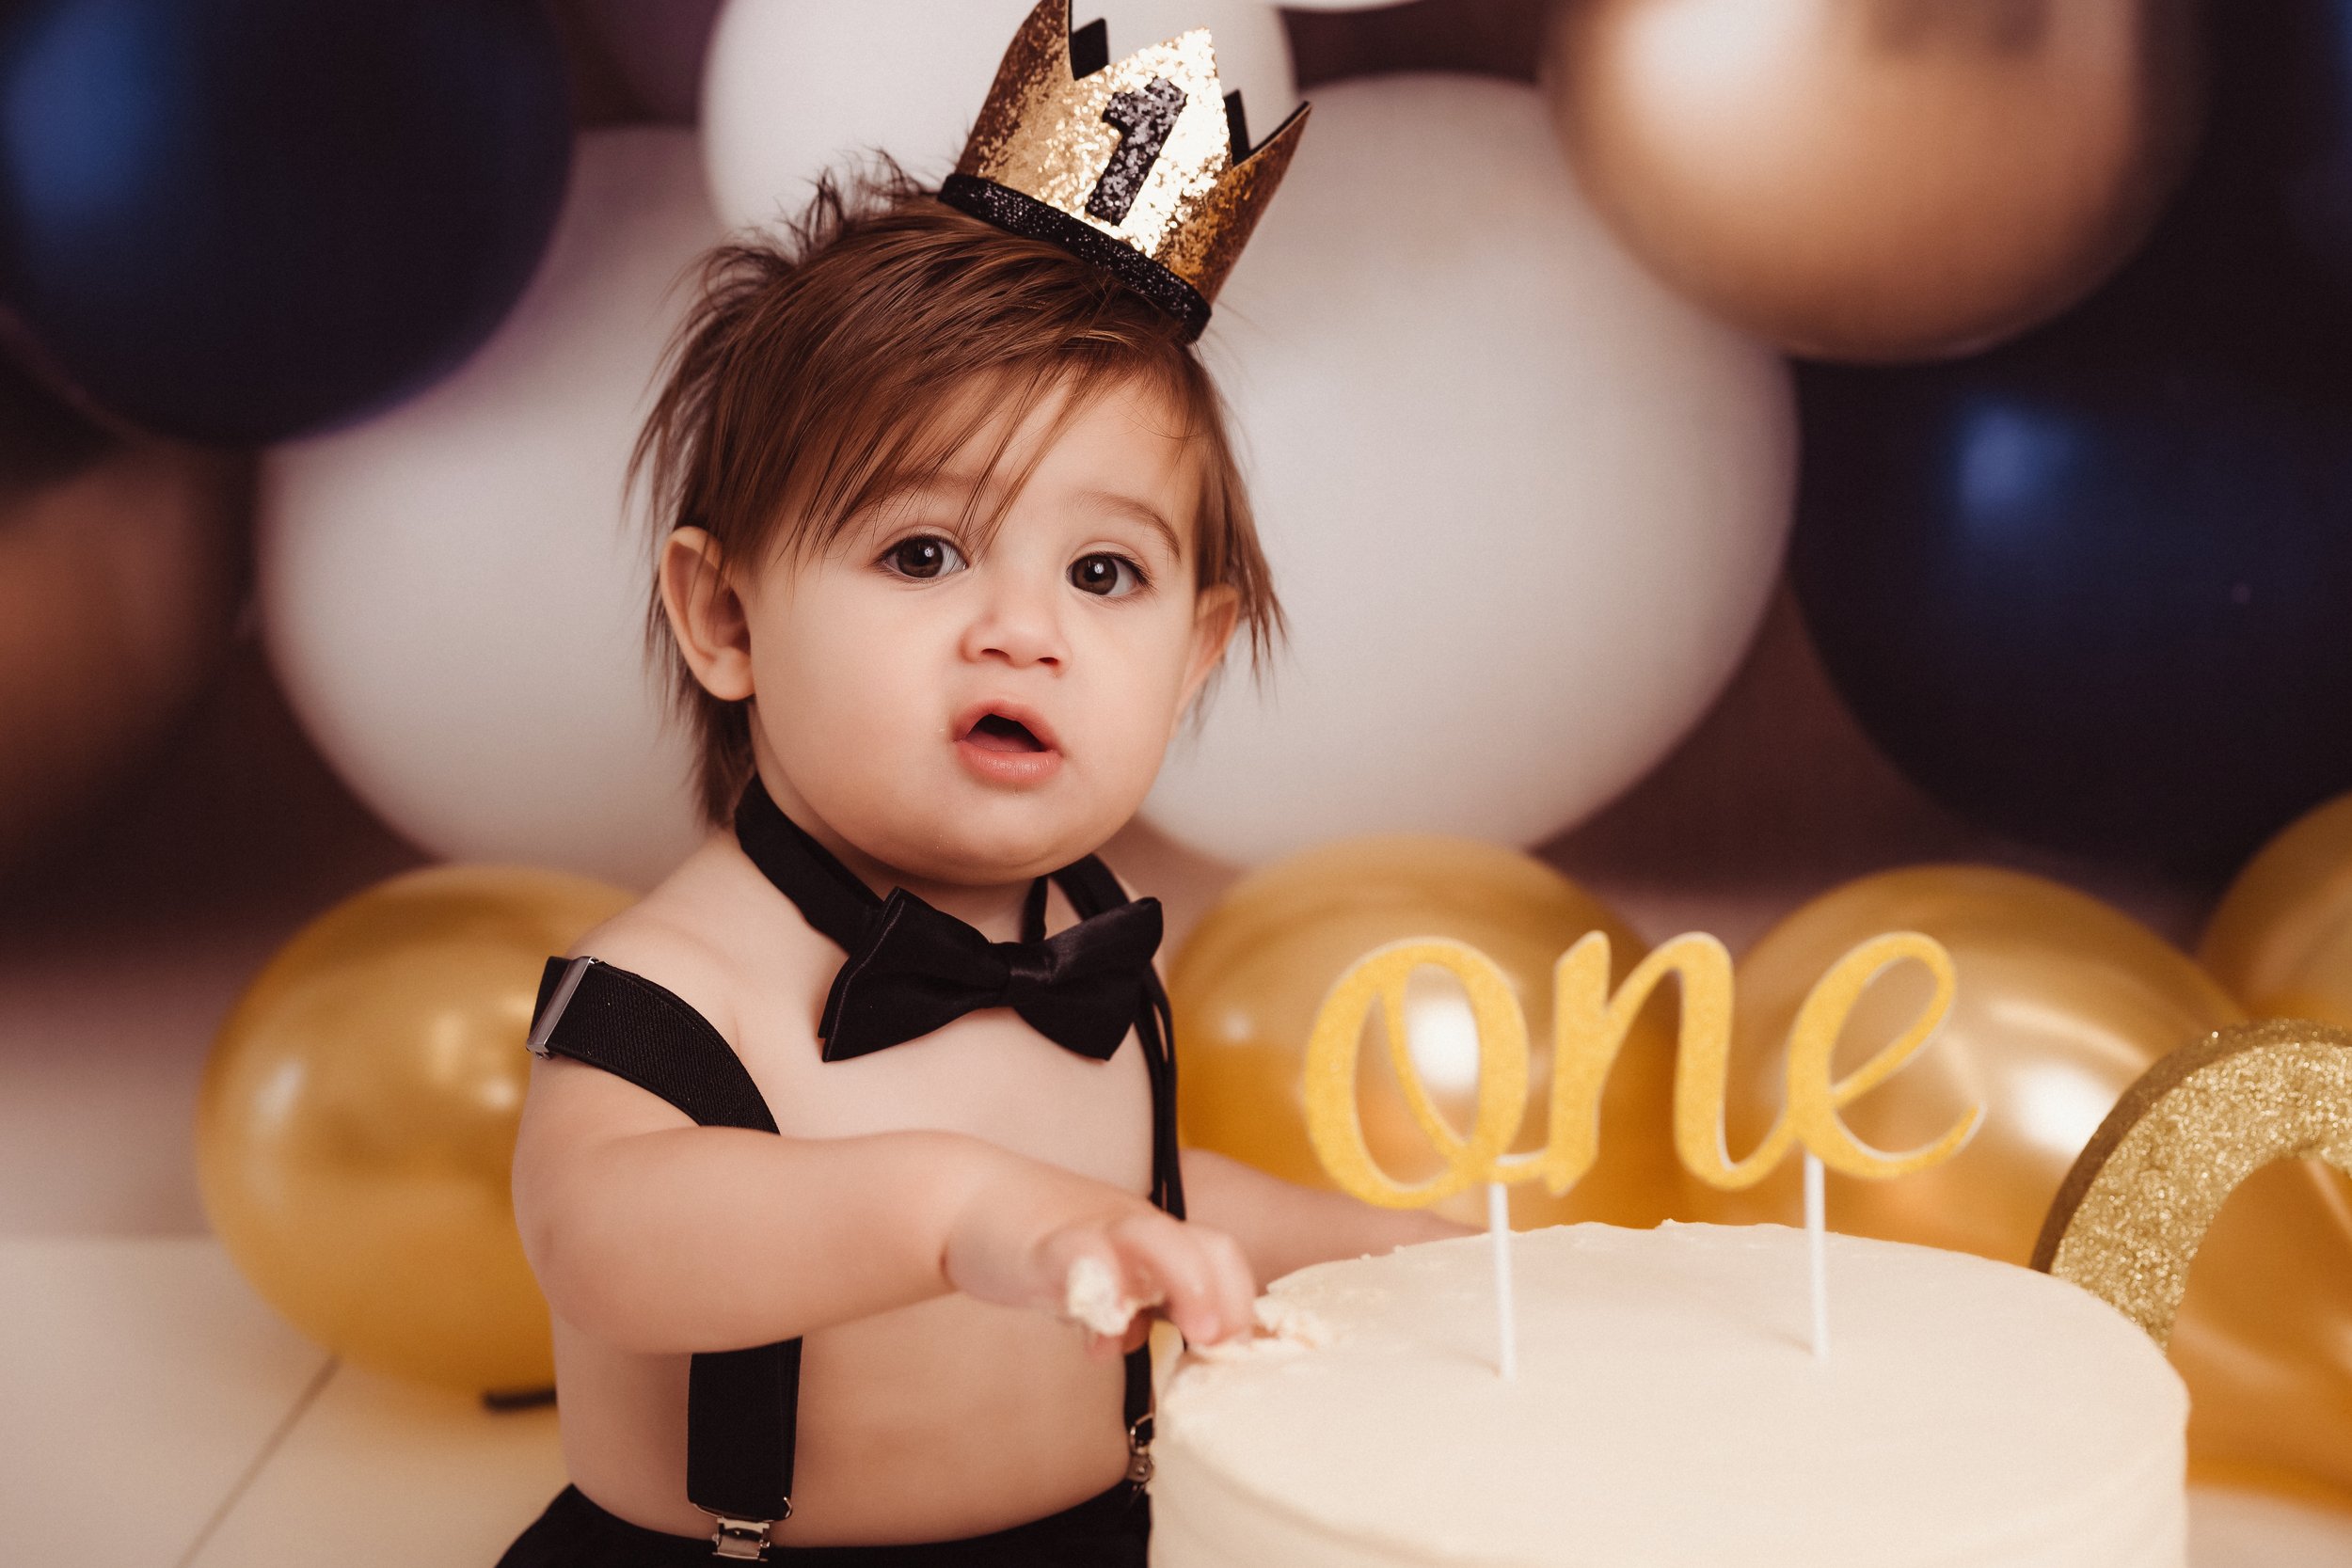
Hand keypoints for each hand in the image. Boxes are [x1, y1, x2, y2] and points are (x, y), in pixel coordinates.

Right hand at [941, 1151, 1256, 1347]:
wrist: (964, 1197)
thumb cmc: (1033, 1237)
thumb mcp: (1092, 1278)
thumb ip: (1120, 1308)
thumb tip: (1132, 1341)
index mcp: (1153, 1238)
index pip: (1221, 1258)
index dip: (1239, 1302)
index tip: (1236, 1349)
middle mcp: (1134, 1229)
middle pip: (1210, 1245)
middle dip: (1230, 1294)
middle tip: (1222, 1342)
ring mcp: (1092, 1231)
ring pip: (1156, 1240)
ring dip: (1187, 1281)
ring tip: (1194, 1331)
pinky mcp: (1044, 1246)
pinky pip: (1080, 1260)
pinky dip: (1102, 1289)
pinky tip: (1100, 1336)